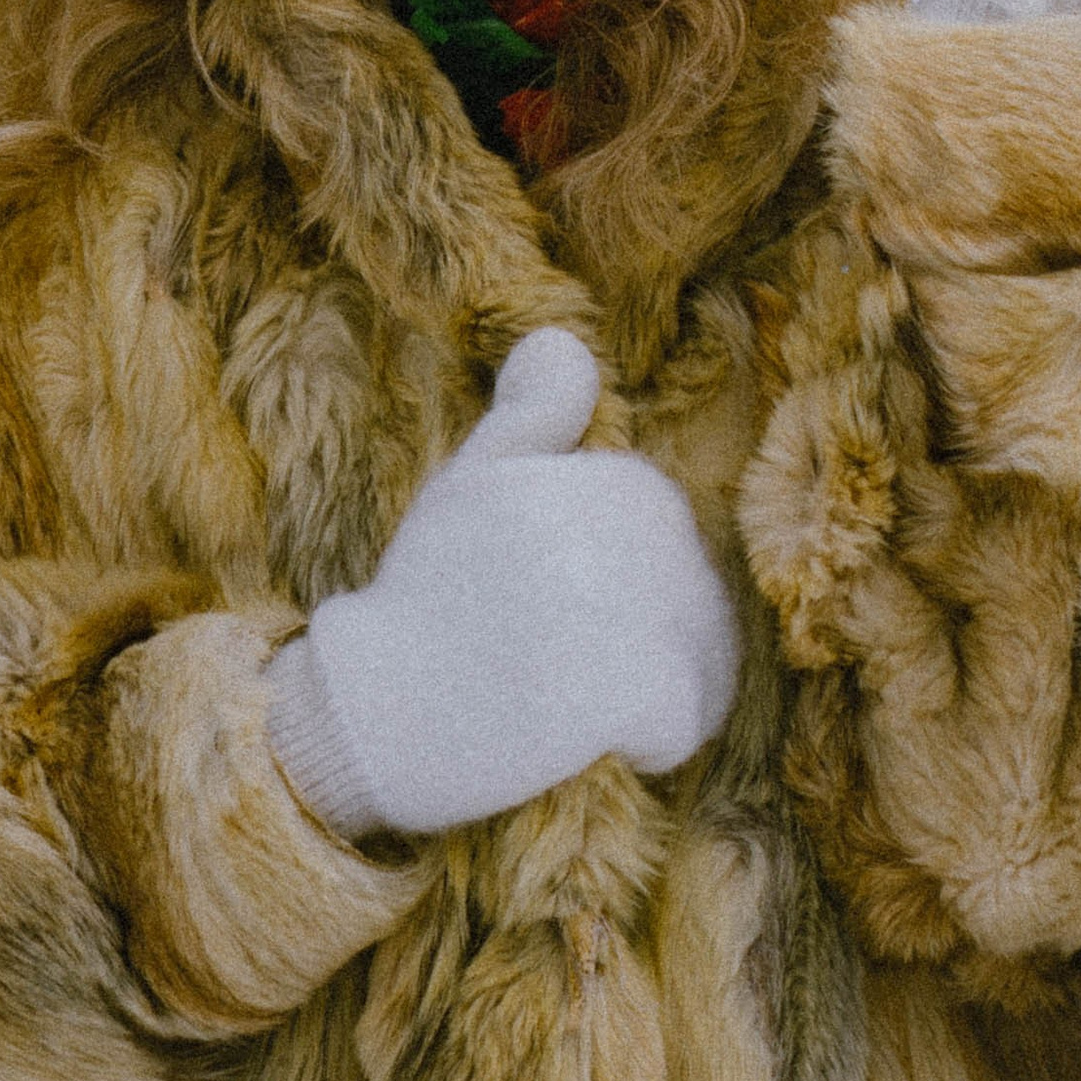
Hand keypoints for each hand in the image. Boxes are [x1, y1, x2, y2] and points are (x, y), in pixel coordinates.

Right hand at [264, 326, 739, 837]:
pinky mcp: (644, 687)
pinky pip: (686, 722)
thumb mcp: (475, 481)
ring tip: (571, 702)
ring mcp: (647, 604)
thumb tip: (566, 337)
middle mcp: (643, 529)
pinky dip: (648, 743)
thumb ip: (534, 415)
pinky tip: (584, 736)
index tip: (540, 606)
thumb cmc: (429, 592)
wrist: (377, 705)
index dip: (615, 588)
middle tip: (550, 662)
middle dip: (644, 644)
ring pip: (703, 664)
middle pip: (697, 606)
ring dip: (653, 696)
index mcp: (622, 479)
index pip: (671, 550)